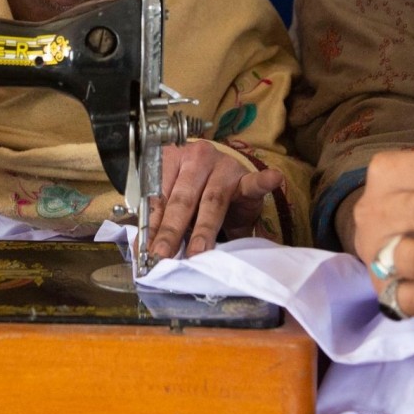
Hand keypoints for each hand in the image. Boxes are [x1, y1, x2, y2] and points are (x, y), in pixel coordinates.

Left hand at [147, 140, 283, 258]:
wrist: (227, 177)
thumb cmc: (196, 192)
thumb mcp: (175, 205)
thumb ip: (161, 222)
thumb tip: (142, 252)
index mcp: (170, 161)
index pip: (157, 195)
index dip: (151, 224)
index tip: (146, 249)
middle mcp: (195, 159)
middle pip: (182, 199)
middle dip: (171, 230)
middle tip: (163, 254)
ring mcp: (222, 166)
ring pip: (211, 200)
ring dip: (204, 228)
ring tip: (199, 250)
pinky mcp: (246, 177)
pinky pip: (253, 181)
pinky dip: (262, 182)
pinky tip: (272, 178)